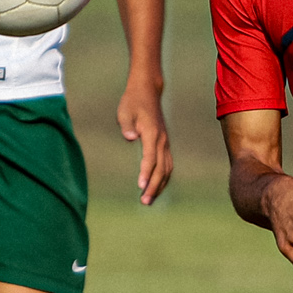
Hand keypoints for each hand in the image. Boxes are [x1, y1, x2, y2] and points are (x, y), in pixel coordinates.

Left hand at [117, 79, 171, 204]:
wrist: (148, 91)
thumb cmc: (133, 101)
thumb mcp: (124, 111)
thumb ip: (127, 125)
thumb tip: (130, 137)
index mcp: (152, 133)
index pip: (150, 158)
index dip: (145, 173)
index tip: (140, 186)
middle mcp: (161, 140)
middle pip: (160, 168)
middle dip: (153, 186)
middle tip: (144, 201)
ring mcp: (165, 142)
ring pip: (167, 169)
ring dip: (159, 185)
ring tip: (149, 199)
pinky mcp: (164, 143)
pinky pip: (167, 164)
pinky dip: (164, 178)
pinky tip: (157, 187)